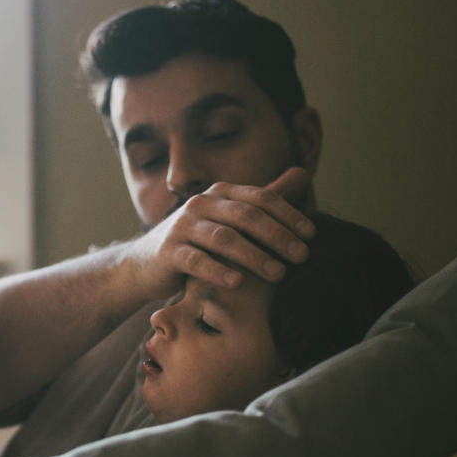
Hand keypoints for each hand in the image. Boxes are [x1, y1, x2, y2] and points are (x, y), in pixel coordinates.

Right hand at [129, 167, 315, 294]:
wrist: (145, 265)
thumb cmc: (196, 242)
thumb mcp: (230, 218)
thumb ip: (265, 200)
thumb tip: (304, 173)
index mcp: (219, 193)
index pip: (260, 198)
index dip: (289, 215)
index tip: (312, 236)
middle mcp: (200, 204)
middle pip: (246, 216)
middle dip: (277, 236)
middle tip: (302, 257)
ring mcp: (182, 227)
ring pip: (224, 238)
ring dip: (254, 256)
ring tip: (279, 274)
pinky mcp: (168, 252)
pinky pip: (196, 260)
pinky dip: (218, 271)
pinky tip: (238, 283)